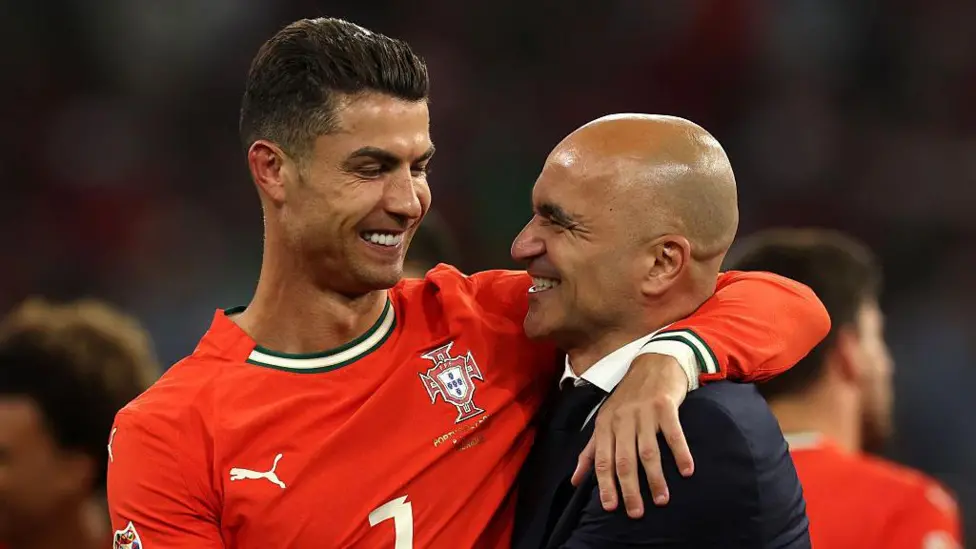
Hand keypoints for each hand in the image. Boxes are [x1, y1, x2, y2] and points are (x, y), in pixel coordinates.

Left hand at [571, 353, 692, 517]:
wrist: (654, 363)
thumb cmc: (628, 398)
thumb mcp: (605, 421)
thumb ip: (591, 451)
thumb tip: (575, 481)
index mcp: (605, 424)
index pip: (602, 460)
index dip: (605, 485)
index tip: (611, 508)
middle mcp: (622, 419)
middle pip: (624, 461)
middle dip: (629, 490)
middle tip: (636, 513)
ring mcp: (644, 412)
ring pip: (648, 451)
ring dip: (655, 478)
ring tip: (661, 500)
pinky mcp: (665, 406)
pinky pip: (673, 434)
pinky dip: (680, 453)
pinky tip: (686, 471)